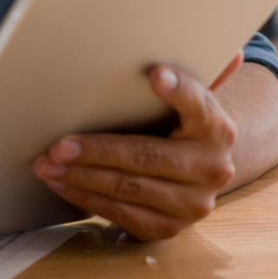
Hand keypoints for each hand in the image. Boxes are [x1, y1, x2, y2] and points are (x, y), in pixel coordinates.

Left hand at [33, 51, 242, 240]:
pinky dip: (85, 198)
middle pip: (148, 156)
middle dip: (97, 151)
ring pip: (129, 188)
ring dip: (81, 177)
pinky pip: (121, 214)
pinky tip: (61, 183)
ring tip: (47, 164)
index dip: (179, 91)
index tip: (155, 75)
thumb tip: (230, 51)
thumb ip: (194, 78)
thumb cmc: (178, 126)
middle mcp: (212, 168)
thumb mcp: (187, 101)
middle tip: (58, 145)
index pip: (199, 105)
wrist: (197, 174)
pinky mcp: (170, 227)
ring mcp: (193, 204)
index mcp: (217, 128)